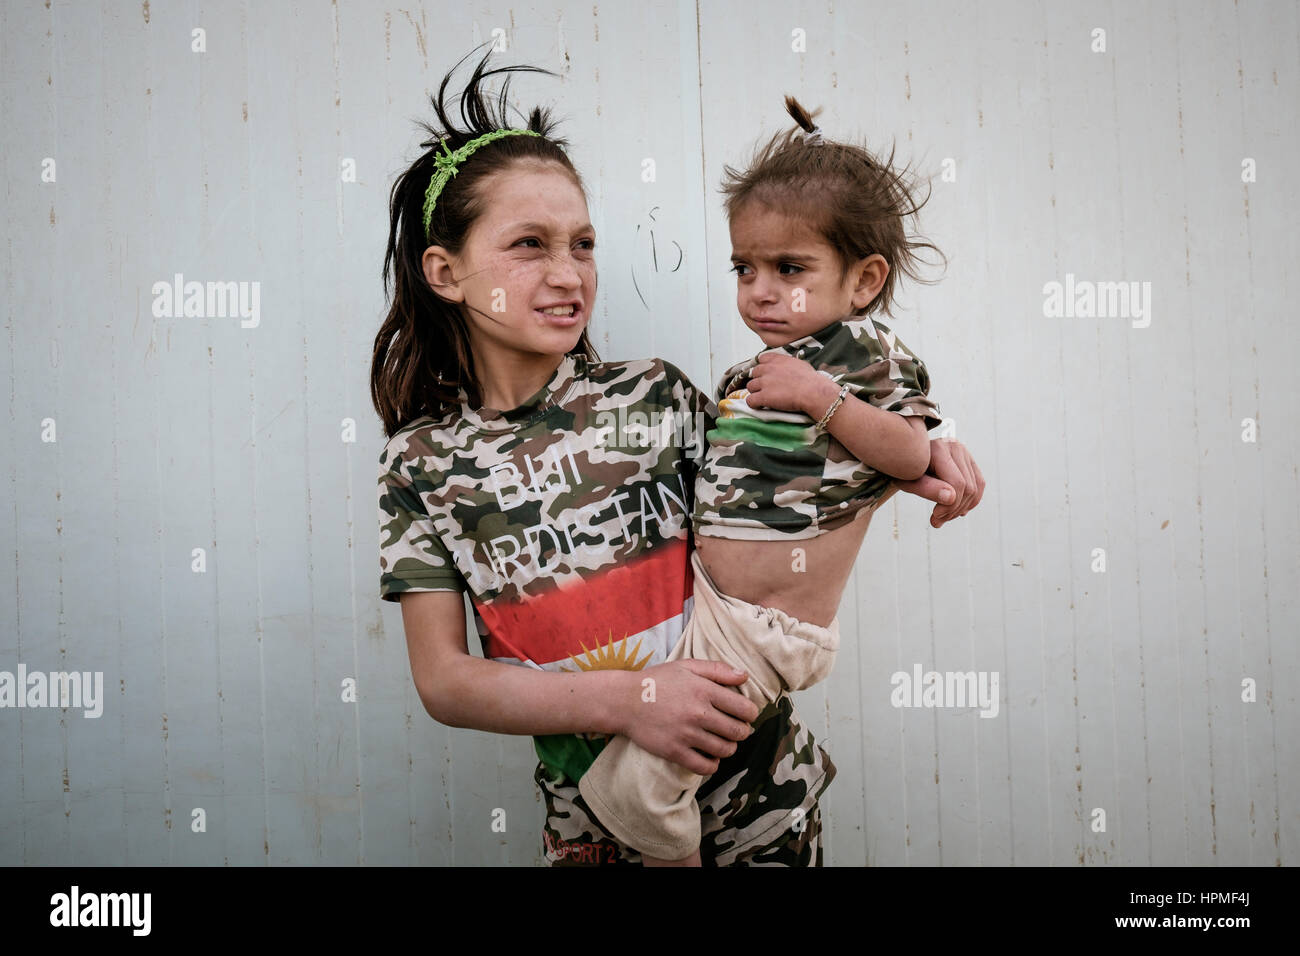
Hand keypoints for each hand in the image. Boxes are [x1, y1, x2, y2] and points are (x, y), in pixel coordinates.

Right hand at [618, 660, 759, 776]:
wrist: (624, 700)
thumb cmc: (658, 681)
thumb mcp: (686, 666)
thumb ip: (717, 670)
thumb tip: (745, 676)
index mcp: (704, 690)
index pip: (744, 709)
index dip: (750, 713)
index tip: (745, 714)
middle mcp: (698, 713)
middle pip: (738, 731)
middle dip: (742, 731)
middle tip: (736, 729)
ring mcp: (686, 734)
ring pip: (724, 750)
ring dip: (729, 747)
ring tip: (723, 742)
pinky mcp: (674, 751)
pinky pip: (705, 767)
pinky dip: (713, 765)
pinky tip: (710, 757)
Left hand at [743, 352, 836, 416]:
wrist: (813, 392)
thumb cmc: (811, 380)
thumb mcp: (799, 364)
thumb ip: (788, 364)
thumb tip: (788, 367)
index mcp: (777, 360)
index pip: (761, 359)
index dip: (763, 368)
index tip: (767, 375)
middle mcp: (768, 369)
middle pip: (754, 373)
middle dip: (759, 381)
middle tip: (767, 389)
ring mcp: (764, 382)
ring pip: (750, 387)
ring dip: (756, 393)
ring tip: (765, 398)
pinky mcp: (763, 396)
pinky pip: (750, 400)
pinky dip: (754, 404)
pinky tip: (761, 406)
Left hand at [893, 437, 984, 527]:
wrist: (904, 458)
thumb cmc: (904, 471)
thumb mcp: (908, 482)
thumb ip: (927, 489)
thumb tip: (951, 498)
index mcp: (939, 449)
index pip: (957, 483)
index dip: (950, 505)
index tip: (935, 517)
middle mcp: (955, 446)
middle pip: (968, 487)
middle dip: (954, 509)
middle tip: (937, 520)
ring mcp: (964, 452)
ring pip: (976, 488)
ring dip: (961, 508)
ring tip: (943, 517)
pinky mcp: (969, 460)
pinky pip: (979, 484)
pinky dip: (970, 501)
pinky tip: (955, 510)